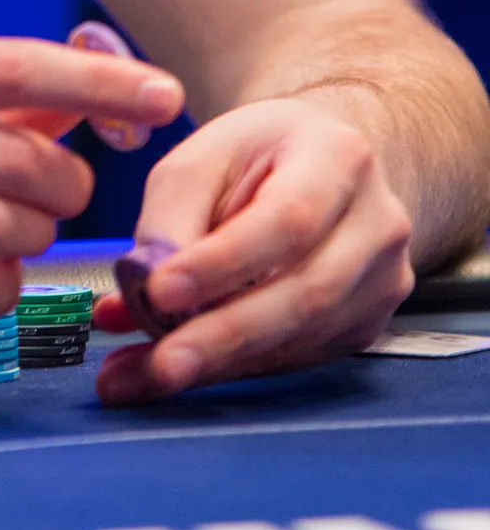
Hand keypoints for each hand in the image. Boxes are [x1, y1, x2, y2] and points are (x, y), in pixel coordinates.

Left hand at [94, 96, 413, 404]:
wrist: (319, 163)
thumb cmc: (255, 156)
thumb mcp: (200, 159)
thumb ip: (171, 217)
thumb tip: (147, 290)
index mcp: (338, 156)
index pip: (288, 219)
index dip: (224, 263)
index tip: (161, 291)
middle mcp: (377, 221)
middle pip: (306, 293)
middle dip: (224, 335)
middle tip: (160, 364)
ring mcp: (382, 277)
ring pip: (303, 336)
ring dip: (223, 362)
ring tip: (152, 373)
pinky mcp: (367, 321)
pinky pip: (301, 356)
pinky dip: (241, 366)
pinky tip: (193, 365)